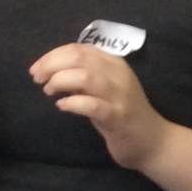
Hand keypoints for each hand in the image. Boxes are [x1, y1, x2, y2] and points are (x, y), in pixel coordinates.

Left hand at [30, 44, 170, 168]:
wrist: (153, 141)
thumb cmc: (124, 114)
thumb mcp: (104, 88)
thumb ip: (83, 75)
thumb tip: (53, 69)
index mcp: (114, 63)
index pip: (79, 49)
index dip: (52, 55)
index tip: (38, 69)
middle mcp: (119, 74)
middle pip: (78, 58)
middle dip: (51, 66)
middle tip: (38, 79)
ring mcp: (120, 96)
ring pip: (84, 77)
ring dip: (59, 82)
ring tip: (49, 92)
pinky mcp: (118, 117)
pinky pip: (90, 105)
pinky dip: (71, 103)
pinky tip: (62, 106)